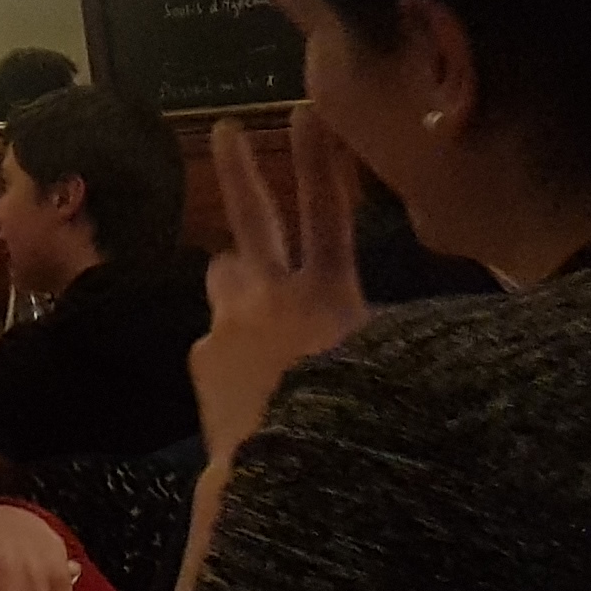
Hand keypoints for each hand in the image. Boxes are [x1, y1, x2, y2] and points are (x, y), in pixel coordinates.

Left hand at [191, 108, 370, 457]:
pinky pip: (217, 337)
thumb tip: (376, 315)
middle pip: (254, 217)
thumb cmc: (355, 425)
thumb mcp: (388, 368)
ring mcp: (228, 321)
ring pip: (225, 275)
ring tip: (256, 303)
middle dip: (242, 169)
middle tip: (226, 129)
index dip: (319, 161)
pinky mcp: (202, 353)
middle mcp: (271, 295)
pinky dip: (231, 346)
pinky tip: (251, 383)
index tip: (305, 110)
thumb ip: (377, 331)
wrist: (285, 480)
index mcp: (327, 295)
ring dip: (238, 279)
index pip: (328, 213)